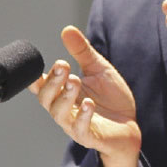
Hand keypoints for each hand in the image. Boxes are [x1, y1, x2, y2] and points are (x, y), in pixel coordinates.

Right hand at [30, 25, 142, 166]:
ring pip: (59, 114)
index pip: (42, 85)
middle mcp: (64, 109)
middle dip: (52, 81)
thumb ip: (82, 52)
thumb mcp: (98, 69)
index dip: (36, 76)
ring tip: (75, 81)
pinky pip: (80, 129)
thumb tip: (67, 29)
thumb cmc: (111, 99)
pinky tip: (89, 103)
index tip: (42, 63)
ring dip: (64, 96)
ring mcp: (74, 124)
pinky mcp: (89, 136)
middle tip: (63, 65)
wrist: (130, 125)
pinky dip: (83, 116)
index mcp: (62, 93)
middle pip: (46, 98)